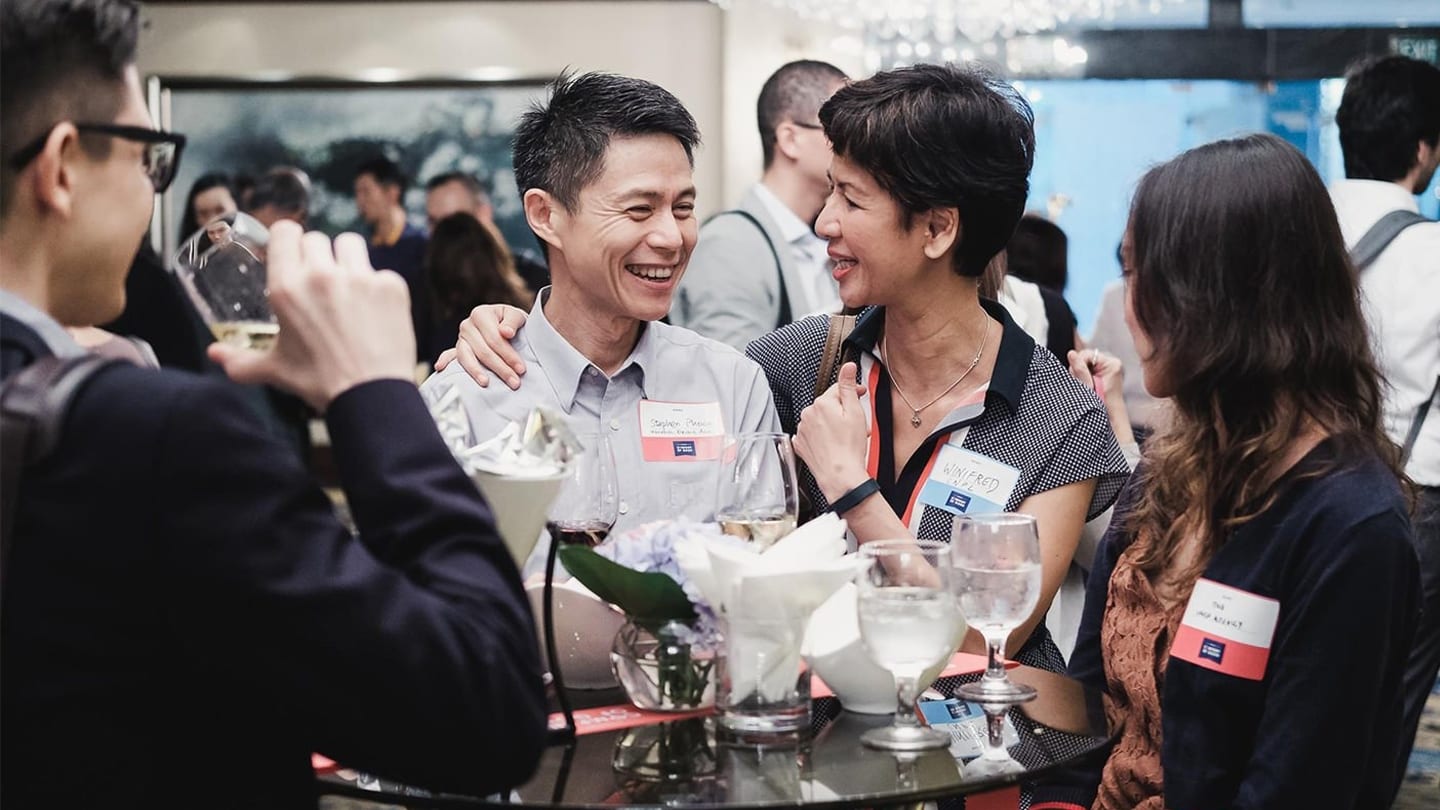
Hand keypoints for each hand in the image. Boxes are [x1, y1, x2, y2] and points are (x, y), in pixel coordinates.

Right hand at [208, 221, 416, 411]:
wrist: (371, 396)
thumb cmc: (319, 382)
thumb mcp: (275, 370)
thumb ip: (240, 360)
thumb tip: (214, 355)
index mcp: (287, 288)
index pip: (285, 232)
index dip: (288, 239)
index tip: (293, 252)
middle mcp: (321, 275)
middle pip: (317, 239)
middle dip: (317, 256)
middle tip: (321, 283)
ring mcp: (360, 277)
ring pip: (350, 244)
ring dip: (347, 259)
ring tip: (349, 287)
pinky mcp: (391, 285)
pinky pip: (381, 271)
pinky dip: (377, 287)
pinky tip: (375, 311)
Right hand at [433, 303, 529, 389]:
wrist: (506, 325)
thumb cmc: (512, 322)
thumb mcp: (517, 316)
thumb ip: (513, 322)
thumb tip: (506, 332)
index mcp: (481, 314)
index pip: (494, 339)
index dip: (508, 355)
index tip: (521, 369)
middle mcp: (467, 325)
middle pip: (483, 351)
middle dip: (500, 368)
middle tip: (514, 382)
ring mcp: (461, 338)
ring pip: (466, 357)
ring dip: (476, 372)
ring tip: (486, 383)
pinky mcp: (457, 349)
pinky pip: (450, 355)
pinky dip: (444, 361)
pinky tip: (440, 368)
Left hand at [793, 361, 870, 501]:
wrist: (840, 476)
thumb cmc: (849, 448)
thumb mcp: (855, 412)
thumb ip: (848, 386)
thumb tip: (847, 367)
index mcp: (821, 403)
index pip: (838, 389)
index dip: (853, 391)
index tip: (861, 394)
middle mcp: (808, 414)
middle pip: (829, 405)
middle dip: (843, 411)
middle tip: (858, 424)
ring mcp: (802, 430)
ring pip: (820, 420)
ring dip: (833, 424)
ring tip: (848, 437)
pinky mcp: (801, 445)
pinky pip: (812, 434)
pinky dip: (822, 436)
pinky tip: (834, 444)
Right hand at [1067, 348, 1132, 444]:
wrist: (1112, 424)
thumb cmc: (1103, 408)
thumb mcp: (1088, 388)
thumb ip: (1080, 371)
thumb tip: (1071, 353)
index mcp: (1112, 364)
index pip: (1086, 355)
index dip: (1078, 367)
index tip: (1081, 381)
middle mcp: (1110, 364)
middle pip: (1083, 359)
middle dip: (1078, 373)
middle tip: (1084, 388)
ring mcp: (1105, 369)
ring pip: (1081, 366)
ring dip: (1078, 377)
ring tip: (1086, 390)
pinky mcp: (1099, 375)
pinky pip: (1083, 372)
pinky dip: (1081, 380)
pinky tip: (1086, 389)